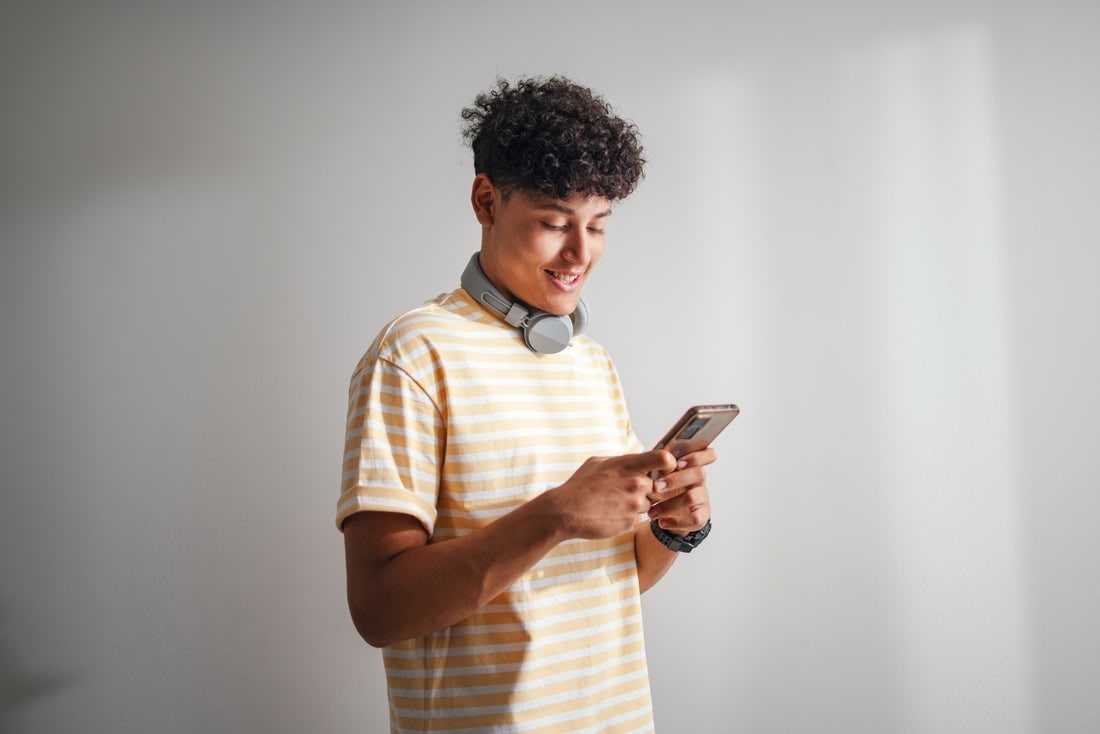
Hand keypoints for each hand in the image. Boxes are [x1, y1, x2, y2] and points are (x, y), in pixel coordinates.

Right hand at [550, 450, 676, 539]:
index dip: (669, 465)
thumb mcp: (598, 462)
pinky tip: (610, 513)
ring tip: (615, 503)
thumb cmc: (579, 485)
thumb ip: (620, 460)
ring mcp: (635, 504)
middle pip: (658, 486)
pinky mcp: (630, 522)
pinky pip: (636, 519)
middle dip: (647, 490)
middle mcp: (636, 484)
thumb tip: (633, 460)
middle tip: (627, 491)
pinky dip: (626, 516)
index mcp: (629, 465)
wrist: (566, 511)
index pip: (665, 459)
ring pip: (648, 504)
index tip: (663, 469)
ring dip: (637, 504)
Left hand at [645, 448, 714, 534]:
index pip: (708, 454)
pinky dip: (675, 522)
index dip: (697, 456)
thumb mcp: (661, 474)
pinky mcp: (702, 516)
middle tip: (656, 487)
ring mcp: (703, 498)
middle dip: (675, 480)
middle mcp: (700, 480)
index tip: (678, 463)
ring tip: (652, 511)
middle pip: (698, 473)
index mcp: (692, 465)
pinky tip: (661, 522)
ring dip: (668, 505)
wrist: (669, 513)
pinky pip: (694, 519)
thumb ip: (661, 465)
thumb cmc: (664, 488)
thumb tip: (653, 457)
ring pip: (691, 497)